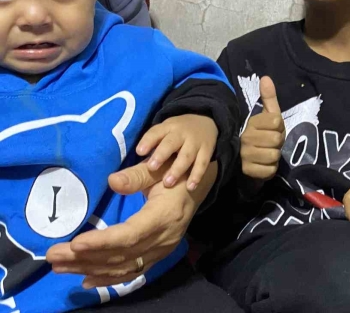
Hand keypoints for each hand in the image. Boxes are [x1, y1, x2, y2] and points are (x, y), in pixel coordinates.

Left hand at [46, 159, 216, 287]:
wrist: (196, 187)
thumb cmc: (175, 174)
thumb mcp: (159, 169)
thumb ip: (137, 175)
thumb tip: (112, 182)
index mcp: (164, 216)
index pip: (130, 235)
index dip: (102, 242)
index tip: (76, 243)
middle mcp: (164, 239)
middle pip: (121, 255)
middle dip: (85, 257)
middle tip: (54, 254)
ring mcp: (161, 250)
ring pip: (123, 266)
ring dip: (89, 268)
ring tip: (60, 266)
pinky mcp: (157, 255)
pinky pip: (131, 272)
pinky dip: (108, 278)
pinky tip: (86, 280)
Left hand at [136, 114, 217, 189]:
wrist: (205, 124)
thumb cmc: (175, 136)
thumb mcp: (162, 135)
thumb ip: (148, 150)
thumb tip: (118, 177)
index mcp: (167, 128)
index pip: (156, 132)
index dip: (148, 141)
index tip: (140, 151)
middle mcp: (180, 134)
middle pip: (171, 143)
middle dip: (162, 154)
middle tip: (152, 167)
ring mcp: (195, 142)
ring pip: (186, 155)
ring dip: (177, 168)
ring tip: (167, 183)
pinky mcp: (207, 151)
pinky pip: (202, 164)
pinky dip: (197, 175)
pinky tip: (190, 186)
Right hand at [240, 76, 284, 179]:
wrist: (246, 162)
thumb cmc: (261, 136)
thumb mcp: (267, 116)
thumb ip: (268, 98)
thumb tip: (266, 77)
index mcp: (251, 123)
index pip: (277, 120)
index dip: (279, 126)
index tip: (272, 129)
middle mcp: (246, 138)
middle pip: (277, 138)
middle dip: (278, 143)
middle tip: (270, 144)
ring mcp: (245, 155)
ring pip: (274, 155)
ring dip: (274, 156)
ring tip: (266, 154)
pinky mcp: (248, 171)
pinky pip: (270, 170)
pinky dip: (270, 169)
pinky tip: (263, 165)